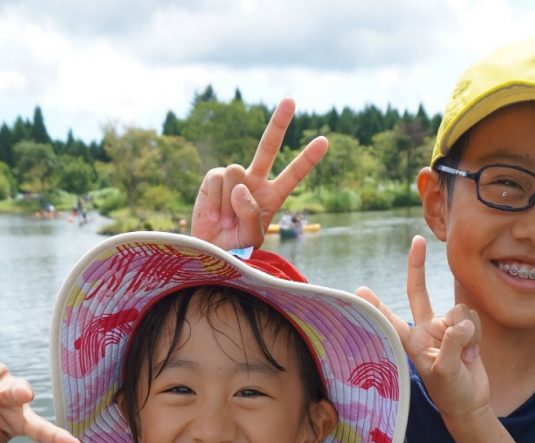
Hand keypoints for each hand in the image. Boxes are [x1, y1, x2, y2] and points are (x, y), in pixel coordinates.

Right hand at [191, 97, 327, 249]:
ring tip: (227, 222)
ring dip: (230, 202)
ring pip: (236, 172)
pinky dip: (216, 201)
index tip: (324, 141)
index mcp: (273, 195)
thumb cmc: (236, 246)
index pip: (294, 174)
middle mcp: (255, 181)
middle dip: (279, 123)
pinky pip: (218, 179)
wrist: (210, 250)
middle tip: (290, 100)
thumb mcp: (251, 237)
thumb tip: (239, 186)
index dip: (308, 159)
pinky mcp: (215, 177)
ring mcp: (235, 177)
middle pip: (269, 147)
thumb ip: (251, 214)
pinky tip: (215, 216)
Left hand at [357, 236, 488, 425]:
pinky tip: (473, 355)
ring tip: (465, 358)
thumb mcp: (446, 371)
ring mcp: (445, 328)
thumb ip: (452, 342)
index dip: (377, 304)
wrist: (471, 402)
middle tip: (417, 240)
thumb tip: (462, 322)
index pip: (390, 319)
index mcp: (412, 342)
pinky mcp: (464, 330)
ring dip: (467, 333)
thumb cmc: (451, 392)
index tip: (360, 290)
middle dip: (417, 266)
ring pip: (459, 310)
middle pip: (418, 291)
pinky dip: (477, 336)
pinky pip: (472, 318)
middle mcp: (426, 330)